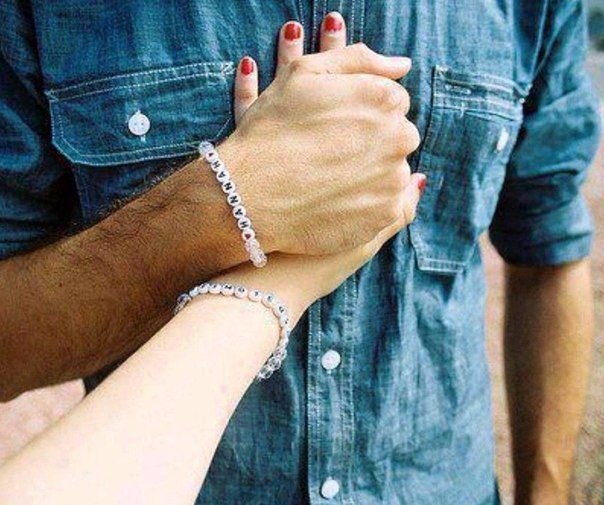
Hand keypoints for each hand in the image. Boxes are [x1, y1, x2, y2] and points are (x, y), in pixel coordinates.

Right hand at [218, 12, 419, 254]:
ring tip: (328, 179)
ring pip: (391, 171)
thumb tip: (401, 66)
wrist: (249, 195)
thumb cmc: (272, 129)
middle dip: (370, 140)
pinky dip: (368, 202)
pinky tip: (338, 200)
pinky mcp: (385, 216)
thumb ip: (359, 59)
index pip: (391, 100)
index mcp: (385, 98)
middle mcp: (400, 138)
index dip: (361, 109)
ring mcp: (395, 180)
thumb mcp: (304, 72)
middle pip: (396, 135)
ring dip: (369, 172)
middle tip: (330, 152)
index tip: (334, 123)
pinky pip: (388, 204)